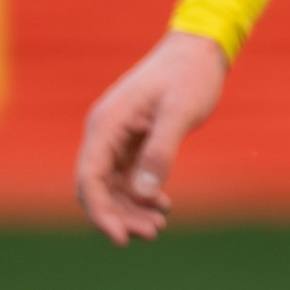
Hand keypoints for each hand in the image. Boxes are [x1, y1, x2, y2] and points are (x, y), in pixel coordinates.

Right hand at [75, 29, 230, 244]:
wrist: (199, 51)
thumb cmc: (190, 75)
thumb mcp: (180, 112)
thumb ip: (162, 151)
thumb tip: (144, 194)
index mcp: (107, 123)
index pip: (89, 177)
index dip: (100, 211)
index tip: (119, 239)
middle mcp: (104, 132)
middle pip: (98, 187)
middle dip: (120, 215)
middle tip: (152, 234)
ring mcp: (116, 137)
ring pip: (113, 185)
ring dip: (131, 209)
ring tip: (160, 227)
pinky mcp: (132, 140)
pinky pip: (127, 177)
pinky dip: (142, 195)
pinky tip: (164, 207)